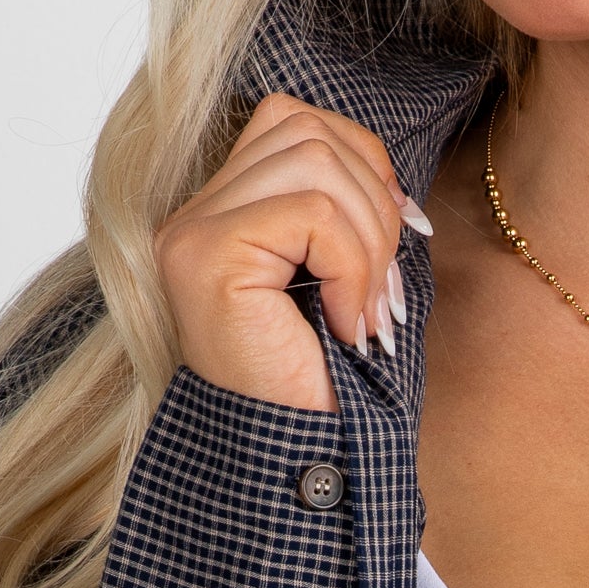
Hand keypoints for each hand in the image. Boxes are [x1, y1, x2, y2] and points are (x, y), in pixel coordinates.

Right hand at [152, 93, 433, 414]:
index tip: (396, 239)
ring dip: (369, 240)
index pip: (294, 122)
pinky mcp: (207, 257)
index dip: (362, 163)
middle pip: (307, 130)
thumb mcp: (344, 283)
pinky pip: (314, 214)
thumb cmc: (319, 386)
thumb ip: (349, 216)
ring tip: (368, 313)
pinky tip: (346, 326)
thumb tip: (397, 184)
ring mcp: (191, 232)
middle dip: (374, 203)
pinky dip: (353, 268)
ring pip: (316, 162)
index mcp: (220, 213)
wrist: (289, 465)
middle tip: (384, 292)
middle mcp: (192, 215)